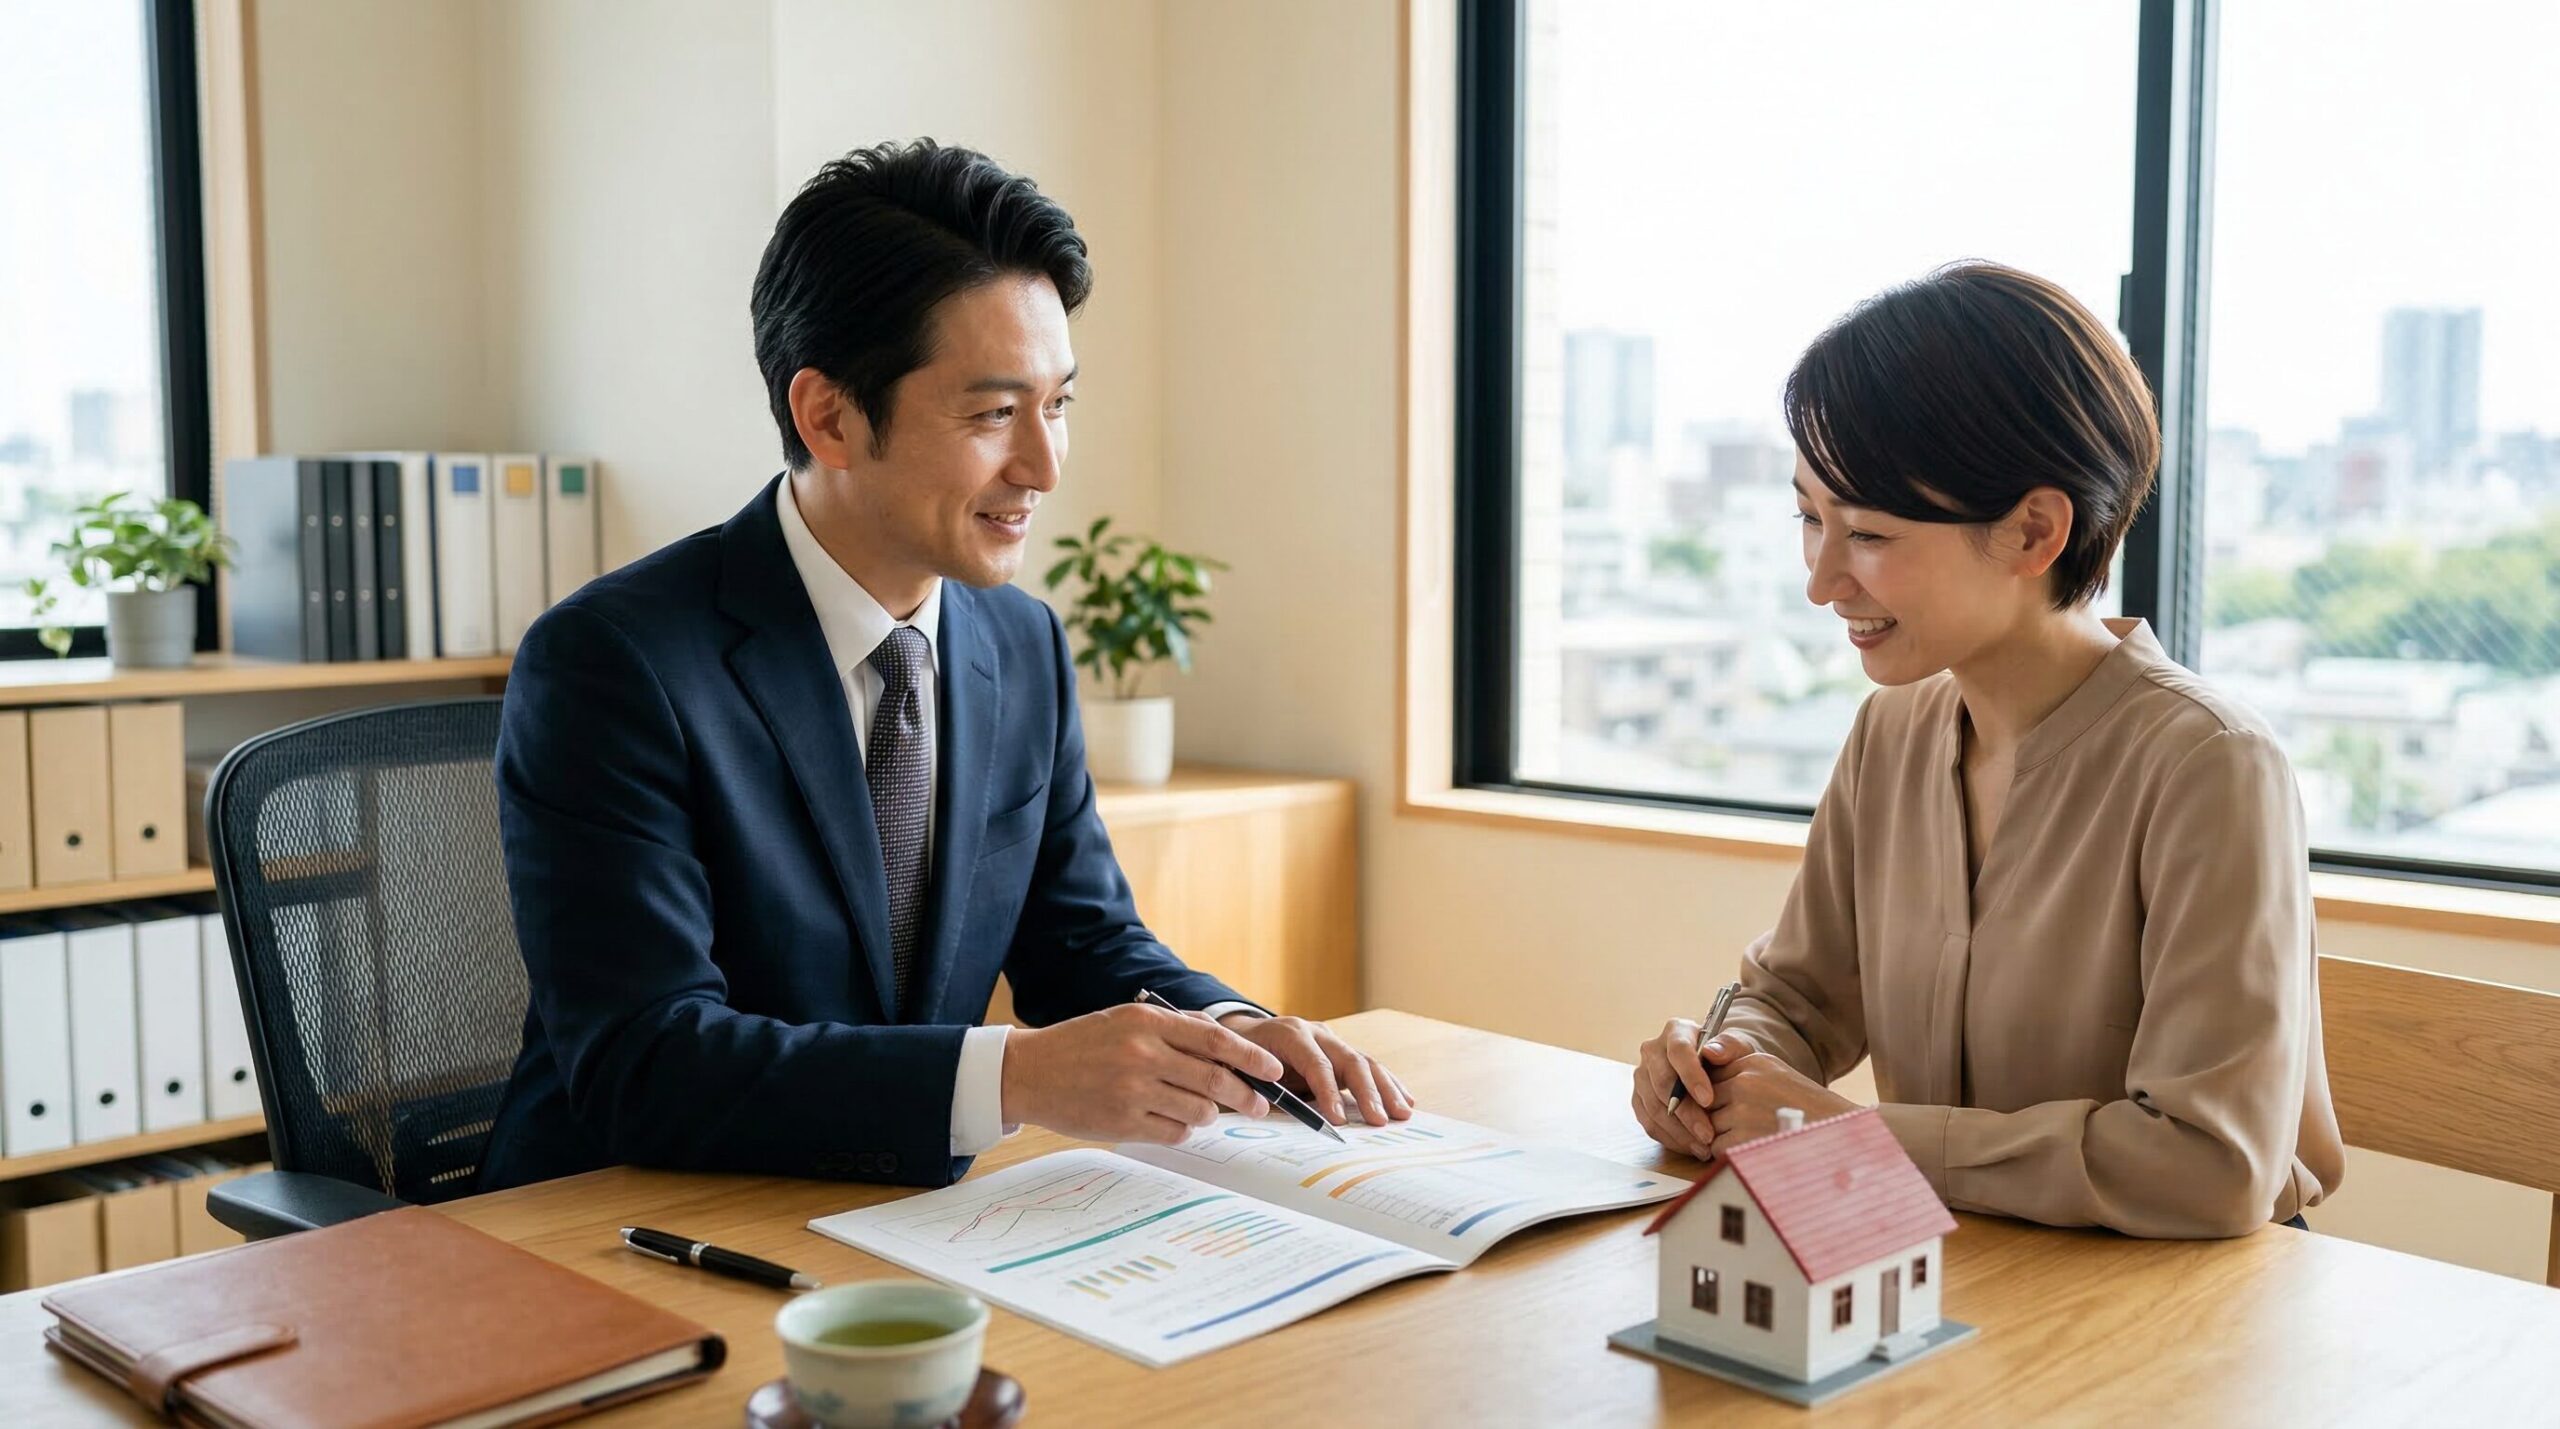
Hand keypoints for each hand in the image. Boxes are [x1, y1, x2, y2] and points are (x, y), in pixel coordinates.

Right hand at [1001, 1004, 1284, 1143]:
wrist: (1029, 1072)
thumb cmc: (1082, 1044)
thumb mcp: (1126, 1020)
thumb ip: (1174, 1028)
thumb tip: (1226, 1044)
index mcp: (1146, 1023)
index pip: (1215, 1040)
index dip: (1252, 1057)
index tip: (1274, 1069)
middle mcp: (1142, 1054)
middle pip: (1215, 1080)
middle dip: (1246, 1096)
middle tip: (1260, 1105)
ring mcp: (1132, 1091)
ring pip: (1199, 1111)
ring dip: (1211, 1115)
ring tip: (1204, 1111)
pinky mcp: (1122, 1123)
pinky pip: (1174, 1133)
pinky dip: (1184, 1130)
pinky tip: (1175, 1122)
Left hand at [1217, 1012, 1415, 1126]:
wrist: (1242, 1035)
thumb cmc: (1240, 1058)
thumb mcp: (1243, 1072)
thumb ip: (1265, 1092)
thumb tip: (1286, 1119)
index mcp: (1289, 1035)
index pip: (1316, 1063)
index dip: (1328, 1091)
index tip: (1338, 1120)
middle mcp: (1316, 1033)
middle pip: (1350, 1059)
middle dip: (1368, 1092)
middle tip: (1379, 1120)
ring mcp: (1331, 1040)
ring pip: (1365, 1062)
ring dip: (1386, 1089)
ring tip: (1403, 1114)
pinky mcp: (1340, 1052)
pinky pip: (1367, 1067)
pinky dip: (1387, 1084)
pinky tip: (1404, 1100)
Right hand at [1633, 1018, 1718, 1159]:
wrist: (1715, 1070)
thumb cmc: (1727, 1058)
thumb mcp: (1737, 1048)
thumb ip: (1730, 1046)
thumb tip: (1713, 1053)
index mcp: (1676, 1031)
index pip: (1678, 1051)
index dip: (1691, 1076)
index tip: (1708, 1100)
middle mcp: (1653, 1051)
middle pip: (1662, 1083)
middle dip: (1686, 1112)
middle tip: (1707, 1134)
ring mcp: (1642, 1076)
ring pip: (1653, 1107)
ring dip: (1678, 1131)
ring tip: (1703, 1147)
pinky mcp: (1639, 1099)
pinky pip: (1648, 1122)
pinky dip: (1669, 1138)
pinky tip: (1691, 1147)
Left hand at [1698, 1036, 1859, 1155]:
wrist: (1841, 1137)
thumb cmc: (1810, 1109)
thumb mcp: (1779, 1074)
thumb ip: (1743, 1071)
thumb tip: (1706, 1077)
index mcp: (1755, 1062)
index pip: (1711, 1074)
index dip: (1717, 1094)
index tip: (1728, 1105)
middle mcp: (1746, 1081)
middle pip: (1705, 1099)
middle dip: (1716, 1115)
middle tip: (1741, 1127)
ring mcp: (1743, 1109)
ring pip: (1708, 1124)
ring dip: (1723, 1136)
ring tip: (1752, 1139)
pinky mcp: (1742, 1138)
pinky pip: (1716, 1146)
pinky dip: (1729, 1154)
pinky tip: (1752, 1151)